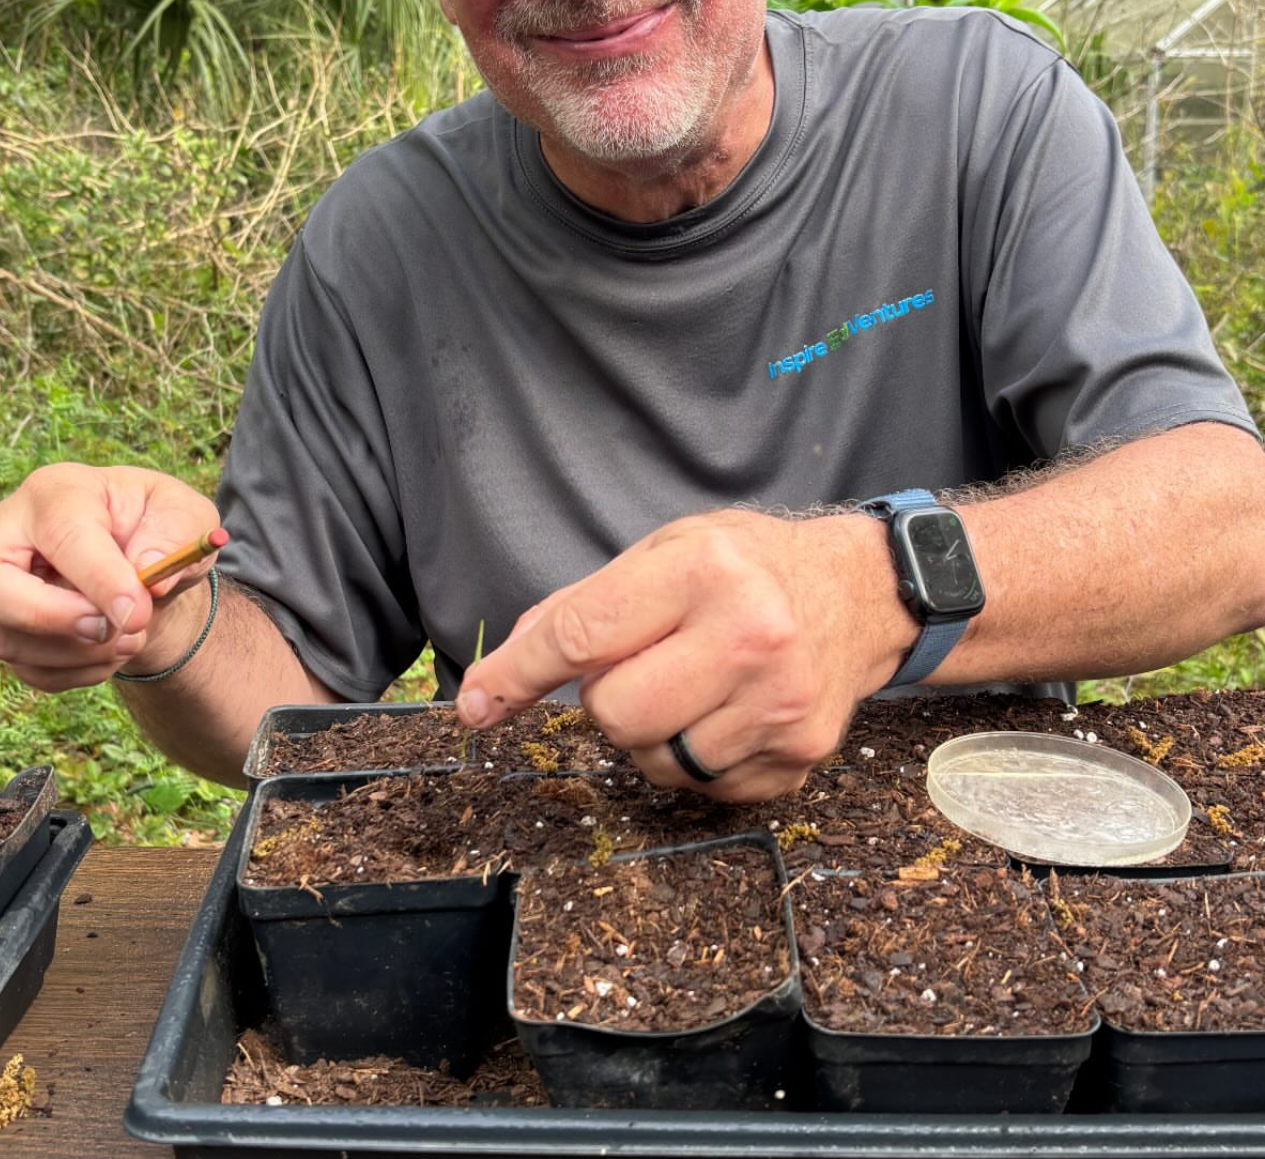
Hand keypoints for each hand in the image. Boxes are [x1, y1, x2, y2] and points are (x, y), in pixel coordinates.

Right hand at [0, 463, 221, 691]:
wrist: (143, 564)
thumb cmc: (159, 529)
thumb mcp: (186, 515)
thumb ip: (176, 534)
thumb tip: (148, 567)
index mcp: (56, 492)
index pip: (62, 536)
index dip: (99, 579)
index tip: (138, 611)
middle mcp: (6, 535)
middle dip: (54, 619)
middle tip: (115, 630)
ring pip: (7, 639)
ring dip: (80, 655)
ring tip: (133, 638)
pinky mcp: (2, 630)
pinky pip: (28, 669)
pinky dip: (78, 672)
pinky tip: (111, 651)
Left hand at [456, 508, 914, 799]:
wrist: (862, 592)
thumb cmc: (749, 566)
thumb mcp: (667, 551)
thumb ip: (583, 607)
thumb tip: (499, 677)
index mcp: (703, 571)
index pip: (583, 635)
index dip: (518, 673)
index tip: (477, 704)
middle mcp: (750, 637)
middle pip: (613, 713)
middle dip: (607, 697)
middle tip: (645, 664)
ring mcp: (779, 704)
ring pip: (652, 761)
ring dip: (649, 734)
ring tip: (690, 686)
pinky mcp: (799, 755)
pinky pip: (701, 788)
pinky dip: (693, 758)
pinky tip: (725, 713)